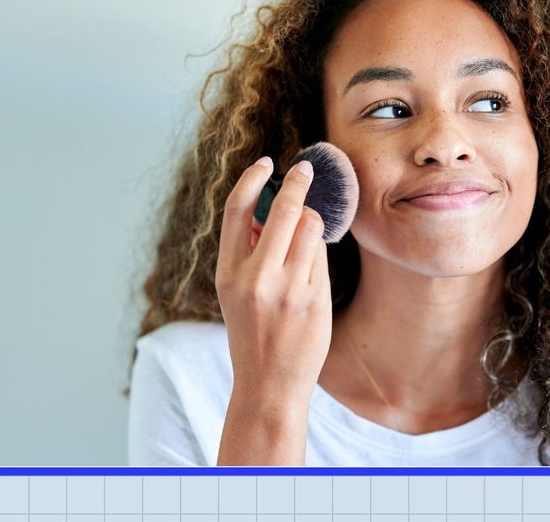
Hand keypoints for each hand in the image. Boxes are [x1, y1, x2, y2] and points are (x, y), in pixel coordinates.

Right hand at [215, 156, 333, 409]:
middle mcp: (255, 278)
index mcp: (227, 274)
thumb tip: (270, 210)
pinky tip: (311, 266)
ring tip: (306, 235)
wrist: (268, 386)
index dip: (251, 179)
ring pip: (311, 228)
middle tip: (306, 169)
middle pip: (283, 210)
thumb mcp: (235, 293)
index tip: (266, 163)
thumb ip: (248, 253)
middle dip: (297, 183)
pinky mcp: (315, 299)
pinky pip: (322, 257)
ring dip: (312, 220)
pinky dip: (319, 252)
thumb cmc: (253, 335)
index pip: (236, 211)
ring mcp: (288, 289)